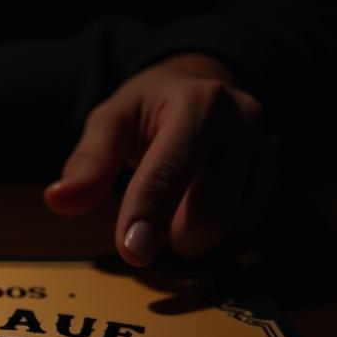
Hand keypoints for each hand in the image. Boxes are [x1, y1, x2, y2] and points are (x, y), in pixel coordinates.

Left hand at [45, 54, 278, 264]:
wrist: (204, 84)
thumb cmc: (149, 108)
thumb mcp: (111, 121)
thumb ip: (88, 162)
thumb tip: (59, 200)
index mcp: (198, 103)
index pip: (170, 170)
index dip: (149, 214)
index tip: (133, 252)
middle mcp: (243, 121)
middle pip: (212, 210)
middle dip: (174, 235)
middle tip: (146, 231)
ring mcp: (268, 145)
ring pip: (236, 224)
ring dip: (196, 236)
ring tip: (174, 210)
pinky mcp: (278, 169)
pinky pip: (251, 224)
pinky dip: (220, 233)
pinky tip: (200, 210)